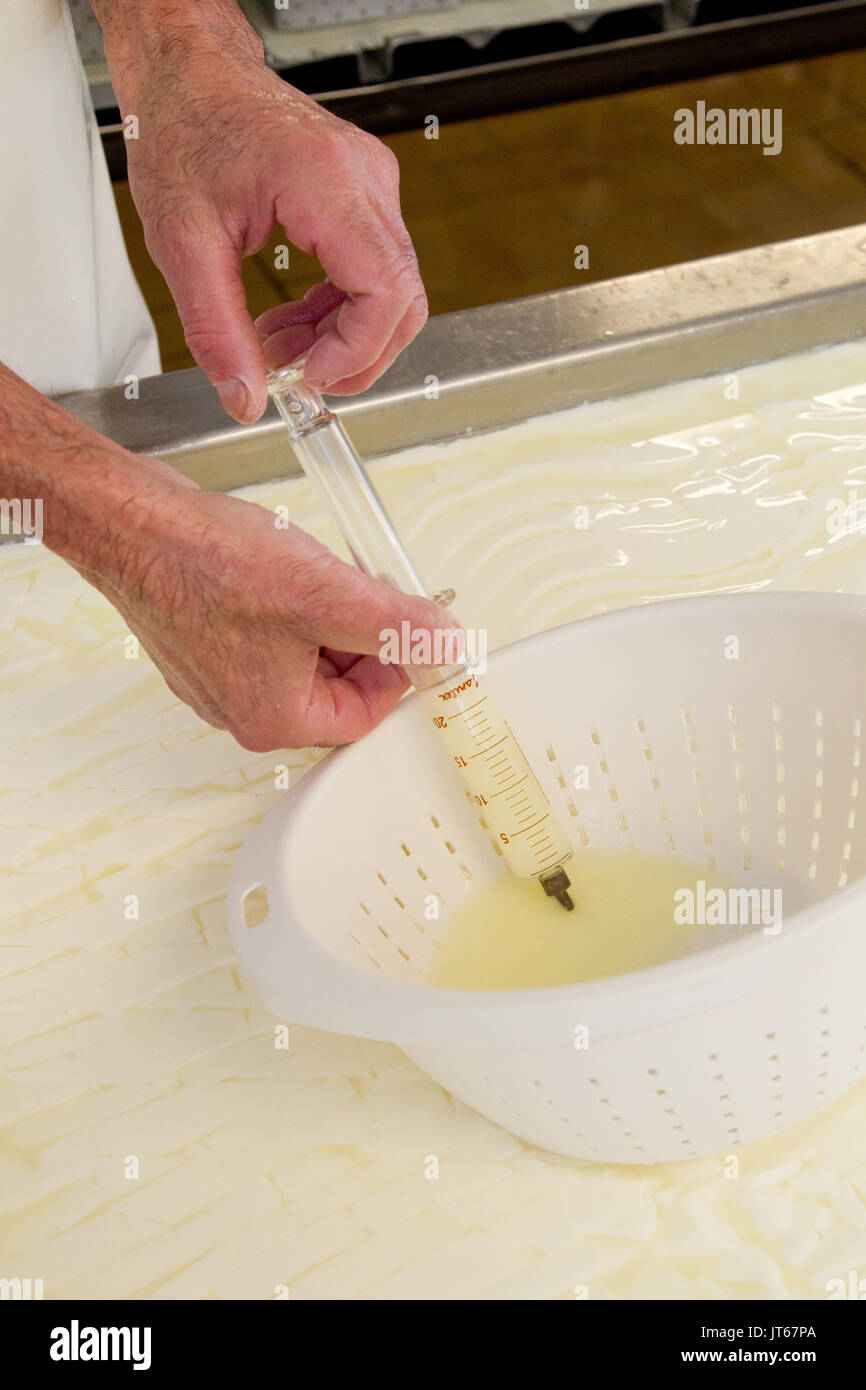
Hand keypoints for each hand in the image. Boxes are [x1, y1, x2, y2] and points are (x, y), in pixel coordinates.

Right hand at [72, 455, 454, 749]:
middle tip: (366, 592)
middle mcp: (241, 709)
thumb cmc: (204, 563)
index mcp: (273, 719)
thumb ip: (395, 626)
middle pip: (334, 688)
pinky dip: (288, 606)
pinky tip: (282, 568)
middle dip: (359, 639)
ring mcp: (216, 677)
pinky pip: (266, 635)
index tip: (408, 630)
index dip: (395, 670)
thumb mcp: (327, 595)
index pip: (363, 716)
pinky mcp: (201, 642)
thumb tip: (443, 646)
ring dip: (326, 619)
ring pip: (302, 657)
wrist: (128, 522)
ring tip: (321, 575)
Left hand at [113, 19, 426, 417]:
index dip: (356, 351)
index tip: (309, 376)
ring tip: (279, 346)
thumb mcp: (182, 242)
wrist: (187, 71)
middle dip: (354, 354)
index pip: (386, 292)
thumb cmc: (184, 127)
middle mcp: (363, 178)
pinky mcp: (362, 194)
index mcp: (325, 182)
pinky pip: (373, 270)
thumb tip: (246, 397)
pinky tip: (293, 319)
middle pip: (402, 299)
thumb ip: (216, 330)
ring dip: (341, 335)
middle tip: (296, 375)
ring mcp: (370, 183)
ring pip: (392, 290)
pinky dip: (337, 308)